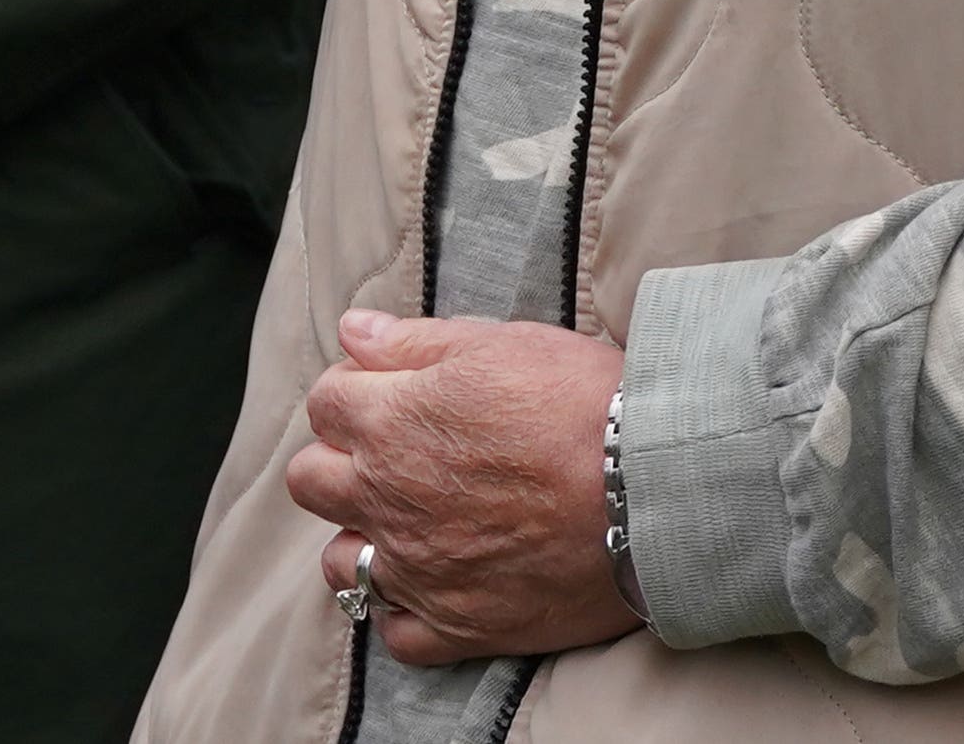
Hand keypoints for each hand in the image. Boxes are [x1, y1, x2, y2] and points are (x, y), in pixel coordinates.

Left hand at [287, 310, 635, 665]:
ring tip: (413, 521)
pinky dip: (406, 608)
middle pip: (311, 481)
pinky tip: (436, 581)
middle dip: (340, 460)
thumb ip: (415, 342)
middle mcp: (388, 498)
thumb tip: (352, 333)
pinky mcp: (455, 625)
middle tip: (396, 454)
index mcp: (392, 422)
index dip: (356, 388)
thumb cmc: (584, 402)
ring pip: (339, 563)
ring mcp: (416, 569)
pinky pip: (394, 630)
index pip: (326, 401)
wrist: (652, 486)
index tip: (393, 392)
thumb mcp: (501, 344)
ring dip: (363, 538)